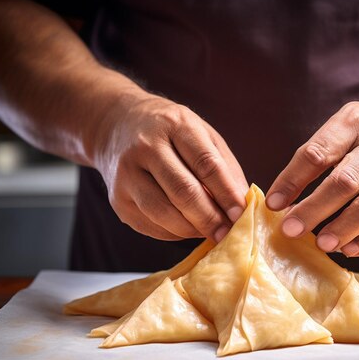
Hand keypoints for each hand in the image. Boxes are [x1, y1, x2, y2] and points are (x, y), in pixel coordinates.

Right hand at [94, 95, 248, 241]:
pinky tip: (187, 228)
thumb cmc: (169, 132)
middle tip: (228, 233)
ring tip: (211, 232)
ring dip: (192, 230)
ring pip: (164, 213)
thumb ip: (224, 167)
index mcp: (175, 125)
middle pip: (183, 192)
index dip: (226, 193)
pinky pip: (151, 225)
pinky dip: (174, 233)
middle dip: (210, 218)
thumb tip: (242, 205)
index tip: (241, 213)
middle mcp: (146, 148)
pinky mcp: (117, 200)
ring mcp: (126, 175)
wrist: (116, 125)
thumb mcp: (201, 133)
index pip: (206, 164)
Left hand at [266, 100, 358, 256]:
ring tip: (322, 244)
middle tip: (291, 229)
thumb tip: (281, 202)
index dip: (292, 180)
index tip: (273, 203)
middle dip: (315, 208)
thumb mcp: (339, 129)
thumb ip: (312, 159)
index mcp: (353, 124)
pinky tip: (349, 249)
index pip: (318, 153)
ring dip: (345, 228)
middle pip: (346, 181)